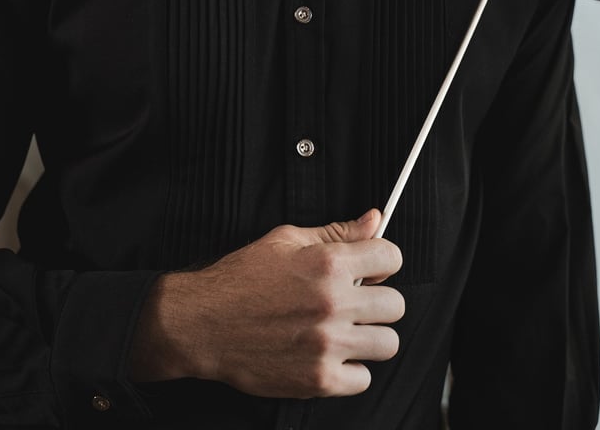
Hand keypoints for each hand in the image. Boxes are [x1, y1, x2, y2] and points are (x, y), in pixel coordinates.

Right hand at [129, 208, 403, 398]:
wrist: (203, 323)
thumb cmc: (241, 279)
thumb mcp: (286, 239)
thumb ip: (337, 231)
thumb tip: (375, 220)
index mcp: (328, 263)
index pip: (392, 257)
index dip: (382, 260)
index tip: (372, 267)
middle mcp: (333, 303)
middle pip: (396, 304)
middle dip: (378, 299)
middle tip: (355, 301)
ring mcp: (328, 344)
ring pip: (388, 344)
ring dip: (370, 336)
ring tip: (346, 330)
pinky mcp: (318, 380)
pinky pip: (364, 379)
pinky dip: (351, 370)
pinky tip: (331, 355)